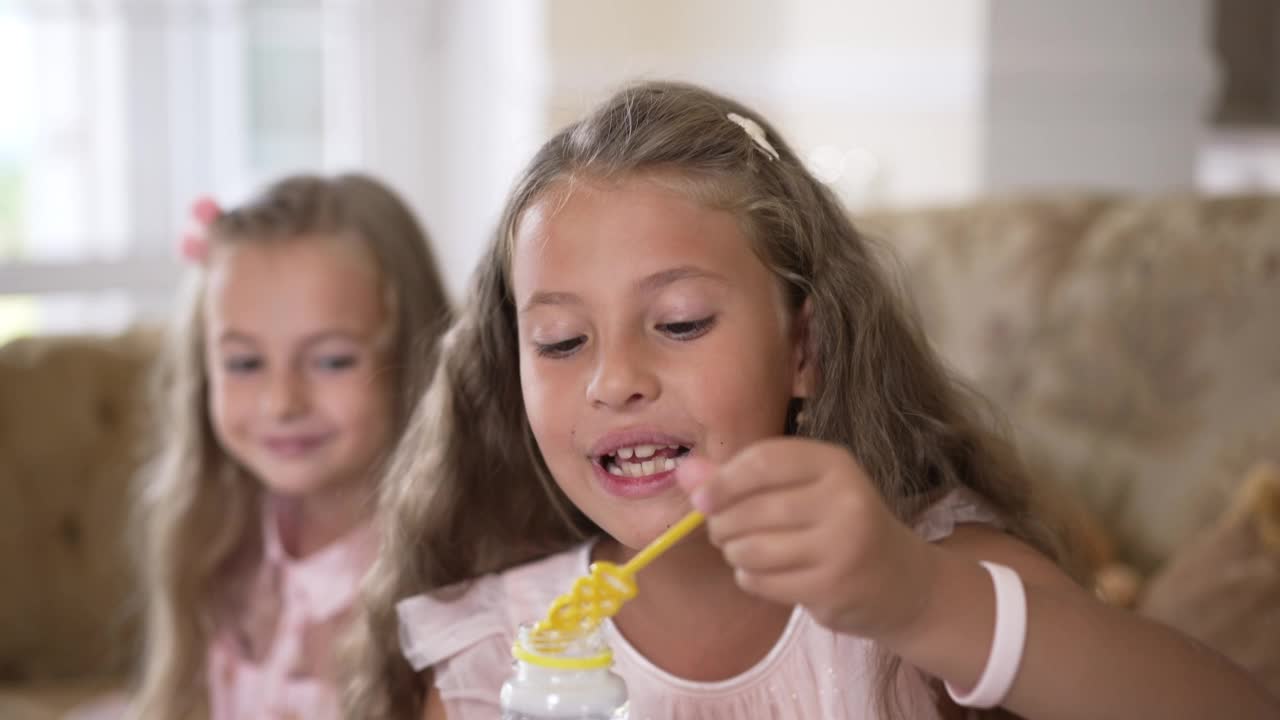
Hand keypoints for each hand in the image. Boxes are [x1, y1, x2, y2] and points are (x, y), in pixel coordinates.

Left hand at [677, 437, 939, 639]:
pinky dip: (750, 578)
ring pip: (753, 548)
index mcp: (834, 462)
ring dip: (734, 553)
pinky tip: (763, 574)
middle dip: (722, 524)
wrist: (897, 580)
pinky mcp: (833, 586)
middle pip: (752, 509)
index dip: (723, 480)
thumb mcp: (799, 489)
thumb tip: (685, 471)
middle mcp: (844, 498)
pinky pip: (763, 581)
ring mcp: (842, 545)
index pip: (763, 461)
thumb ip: (740, 478)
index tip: (700, 499)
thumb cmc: (836, 524)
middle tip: (720, 532)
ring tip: (741, 551)